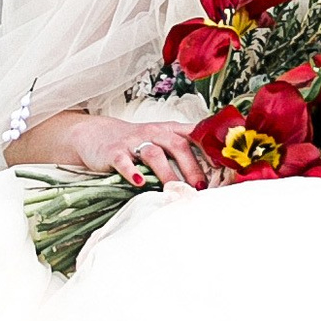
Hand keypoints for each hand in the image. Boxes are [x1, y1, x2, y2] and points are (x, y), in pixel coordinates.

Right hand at [24, 110, 210, 190]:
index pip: (194, 134)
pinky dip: (132, 171)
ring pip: (154, 154)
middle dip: (191, 166)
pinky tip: (139, 183)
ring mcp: (133, 142)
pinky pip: (124, 161)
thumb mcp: (161, 139)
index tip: (223, 165)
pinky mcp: (114, 152)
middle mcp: (153, 133)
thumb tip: (213, 172)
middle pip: (177, 145)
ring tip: (174, 190)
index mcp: (169, 130)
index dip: (209, 148)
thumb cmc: (137, 142)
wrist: (96, 134)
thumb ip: (184, 150)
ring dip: (166, 173)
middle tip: (200, 187)